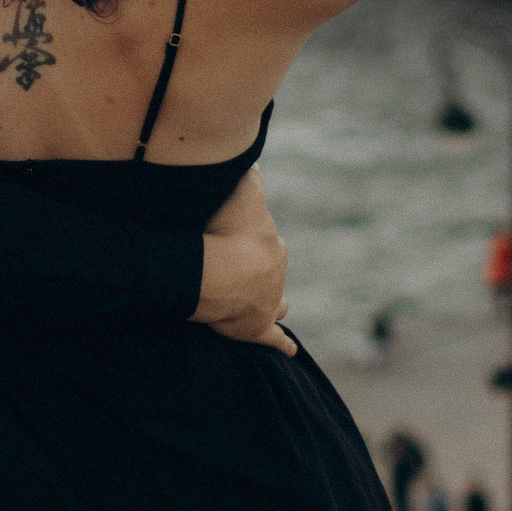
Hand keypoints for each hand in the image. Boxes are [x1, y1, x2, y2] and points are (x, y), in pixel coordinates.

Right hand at [195, 168, 296, 353]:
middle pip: (271, 270)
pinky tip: (290, 351)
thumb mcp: (243, 190)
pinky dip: (282, 344)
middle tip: (243, 267)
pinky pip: (274, 339)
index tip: (239, 237)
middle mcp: (275, 273)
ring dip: (275, 302)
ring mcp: (269, 302)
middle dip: (261, 269)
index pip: (265, 239)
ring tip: (272, 303)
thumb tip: (255, 159)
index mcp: (271, 245)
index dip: (251, 238)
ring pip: (278, 302)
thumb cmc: (228, 231)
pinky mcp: (258, 329)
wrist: (221, 273)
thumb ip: (250, 173)